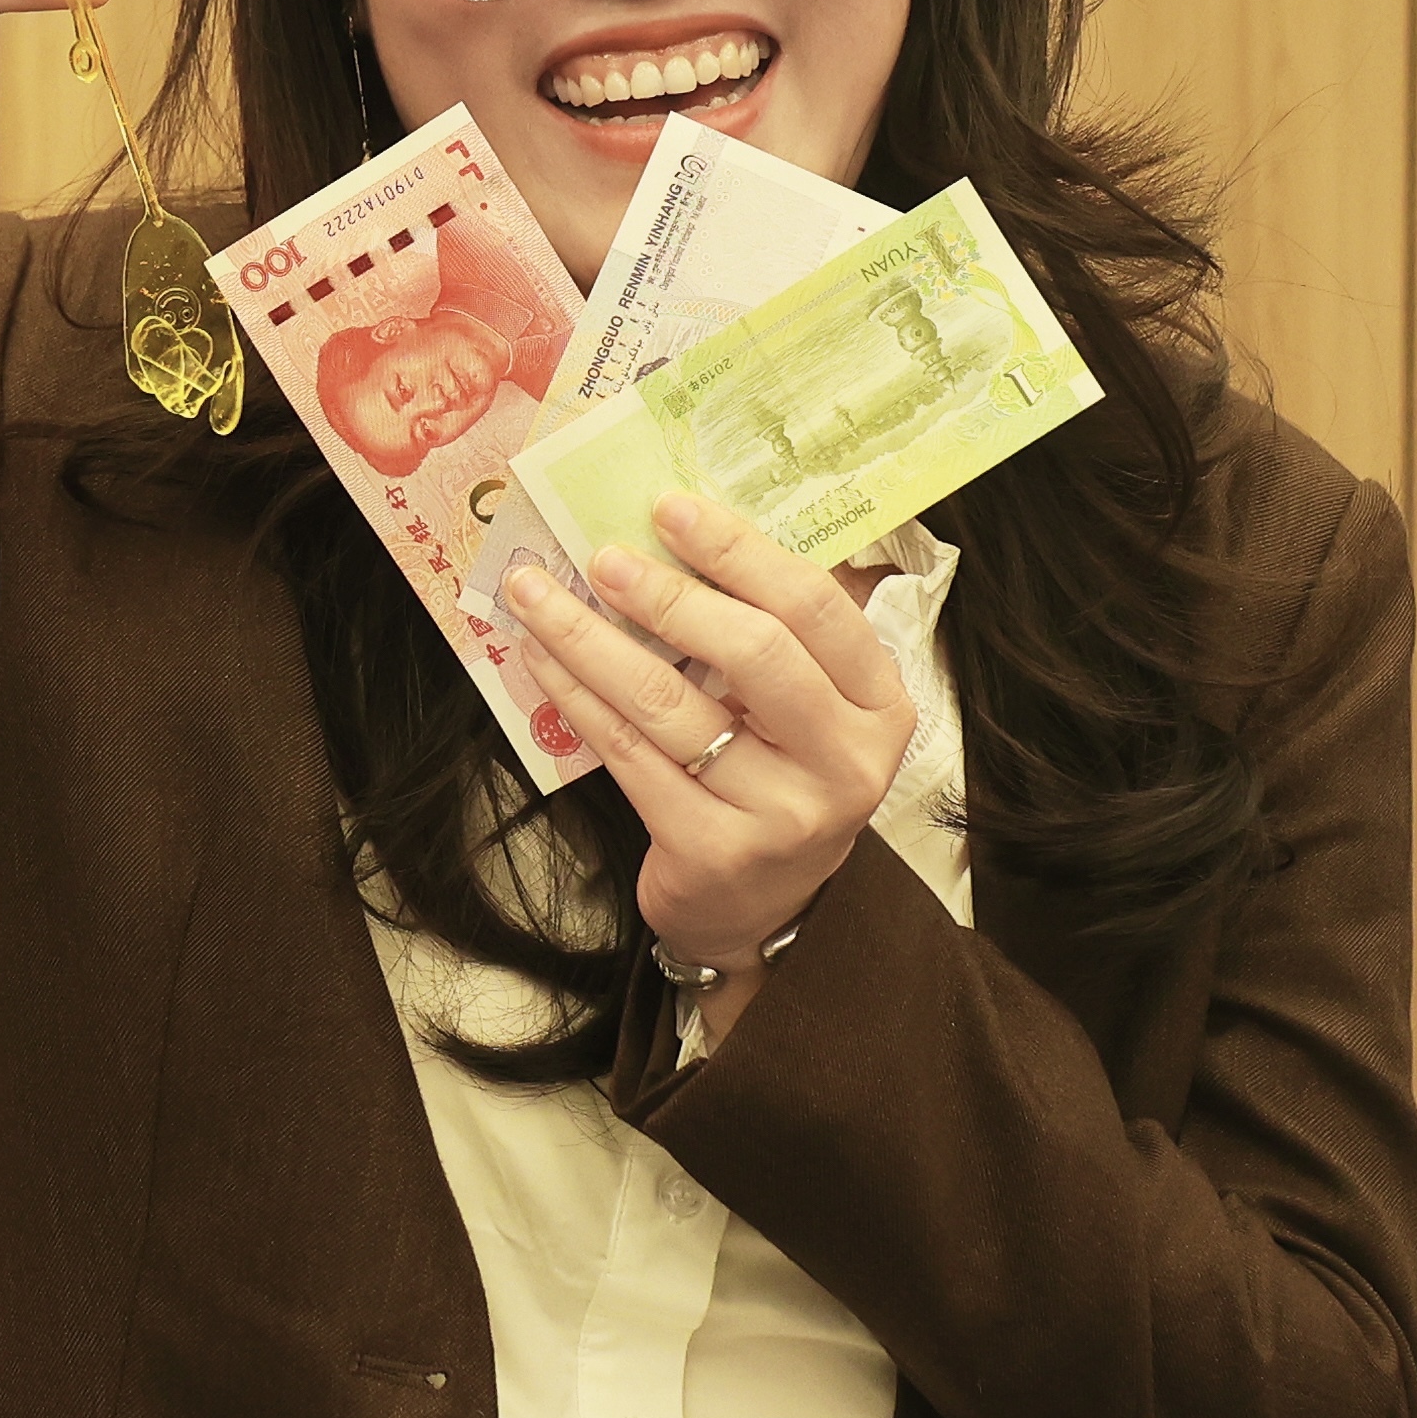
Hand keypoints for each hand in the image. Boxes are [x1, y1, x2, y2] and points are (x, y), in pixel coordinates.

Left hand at [504, 493, 917, 1053]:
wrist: (758, 909)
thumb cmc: (775, 778)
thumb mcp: (807, 708)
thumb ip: (774, 629)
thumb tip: (680, 529)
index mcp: (879, 705)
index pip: (815, 607)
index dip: (739, 550)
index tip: (669, 508)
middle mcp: (844, 762)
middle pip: (754, 652)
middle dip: (666, 594)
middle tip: (600, 556)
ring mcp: (781, 815)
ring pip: (671, 704)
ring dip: (592, 639)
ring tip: (537, 595)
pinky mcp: (712, 852)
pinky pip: (628, 754)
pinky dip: (576, 697)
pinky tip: (542, 659)